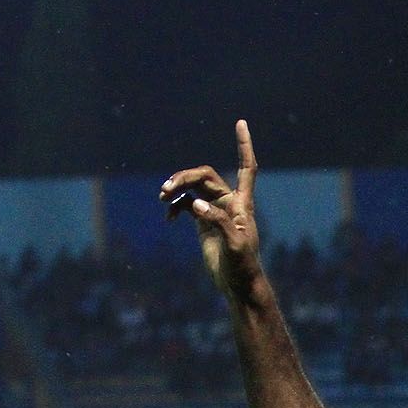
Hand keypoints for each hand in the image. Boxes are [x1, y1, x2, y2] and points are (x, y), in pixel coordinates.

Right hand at [161, 119, 262, 297]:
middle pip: (206, 176)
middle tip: (166, 188)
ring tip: (162, 196)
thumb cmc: (242, 266)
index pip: (246, 167)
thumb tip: (195, 204)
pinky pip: (186, 204)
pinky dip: (175, 205)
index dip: (243, 145)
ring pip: (194, 188)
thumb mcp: (234, 244)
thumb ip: (216, 221)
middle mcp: (229, 203)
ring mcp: (214, 211)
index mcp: (242, 203)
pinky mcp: (203, 222)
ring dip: (177, 187)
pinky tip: (167, 216)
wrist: (237, 285)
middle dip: (185, 177)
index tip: (240, 123)